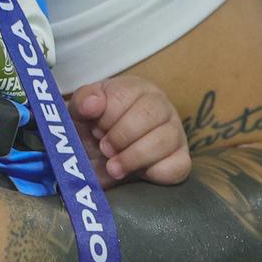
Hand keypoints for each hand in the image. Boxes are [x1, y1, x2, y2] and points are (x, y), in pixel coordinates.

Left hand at [71, 76, 191, 185]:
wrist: (100, 159)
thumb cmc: (94, 130)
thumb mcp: (80, 113)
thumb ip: (82, 102)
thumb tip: (93, 104)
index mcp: (135, 88)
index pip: (124, 94)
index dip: (106, 116)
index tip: (95, 131)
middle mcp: (161, 105)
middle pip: (149, 114)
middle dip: (120, 136)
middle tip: (105, 149)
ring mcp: (175, 132)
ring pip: (164, 140)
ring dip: (133, 157)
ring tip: (114, 166)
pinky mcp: (181, 160)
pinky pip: (177, 167)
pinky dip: (154, 173)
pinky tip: (137, 174)